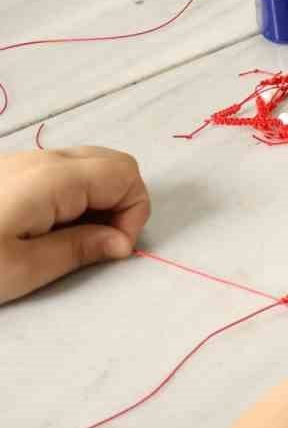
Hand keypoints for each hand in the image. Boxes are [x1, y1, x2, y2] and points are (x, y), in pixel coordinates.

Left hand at [0, 147, 149, 304]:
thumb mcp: (21, 269)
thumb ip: (77, 250)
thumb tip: (120, 242)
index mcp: (53, 178)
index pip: (126, 176)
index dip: (133, 213)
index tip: (113, 249)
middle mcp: (41, 158)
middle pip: (113, 163)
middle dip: (121, 203)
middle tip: (98, 243)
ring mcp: (21, 161)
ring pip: (86, 167)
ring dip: (96, 200)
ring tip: (71, 238)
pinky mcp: (6, 172)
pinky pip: (60, 172)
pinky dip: (71, 196)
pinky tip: (45, 227)